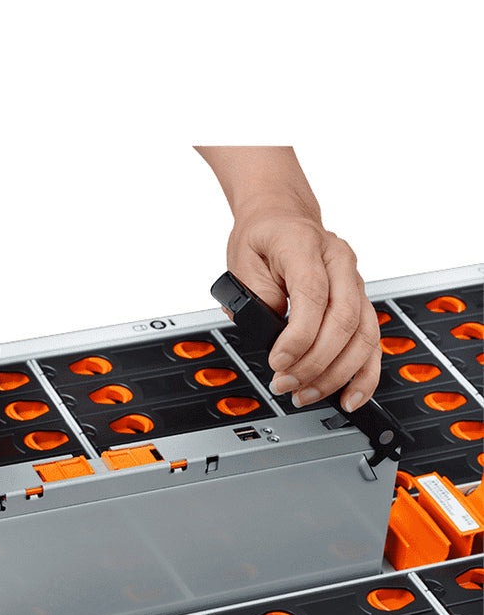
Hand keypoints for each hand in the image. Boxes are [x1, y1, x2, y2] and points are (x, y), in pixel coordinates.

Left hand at [226, 204, 380, 411]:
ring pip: (363, 335)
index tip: (278, 362)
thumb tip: (271, 333)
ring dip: (336, 374)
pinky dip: (364, 374)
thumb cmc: (262, 238)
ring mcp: (354, 282)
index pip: (313, 296)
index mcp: (306, 245)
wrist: (282, 218)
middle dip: (314, 363)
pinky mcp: (359, 302)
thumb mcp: (242, 260)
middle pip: (343, 321)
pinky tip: (351, 396)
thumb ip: (255, 296)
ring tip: (306, 394)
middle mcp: (339, 262)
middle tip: (285, 384)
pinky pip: (371, 342)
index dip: (298, 337)